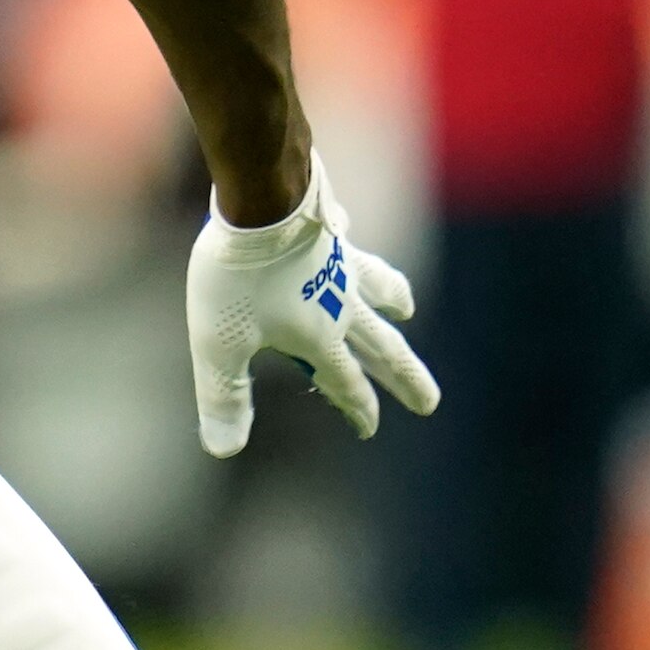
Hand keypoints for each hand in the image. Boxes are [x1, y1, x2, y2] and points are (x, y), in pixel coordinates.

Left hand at [186, 176, 437, 456]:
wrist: (261, 199)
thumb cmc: (237, 277)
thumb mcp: (219, 344)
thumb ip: (225, 396)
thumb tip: (224, 449)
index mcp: (319, 338)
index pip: (345, 382)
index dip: (358, 408)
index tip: (369, 429)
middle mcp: (340, 305)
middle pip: (382, 348)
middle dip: (405, 378)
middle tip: (430, 402)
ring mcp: (340, 264)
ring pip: (378, 287)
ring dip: (394, 301)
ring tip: (406, 309)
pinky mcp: (329, 229)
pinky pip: (347, 241)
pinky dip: (351, 245)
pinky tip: (348, 231)